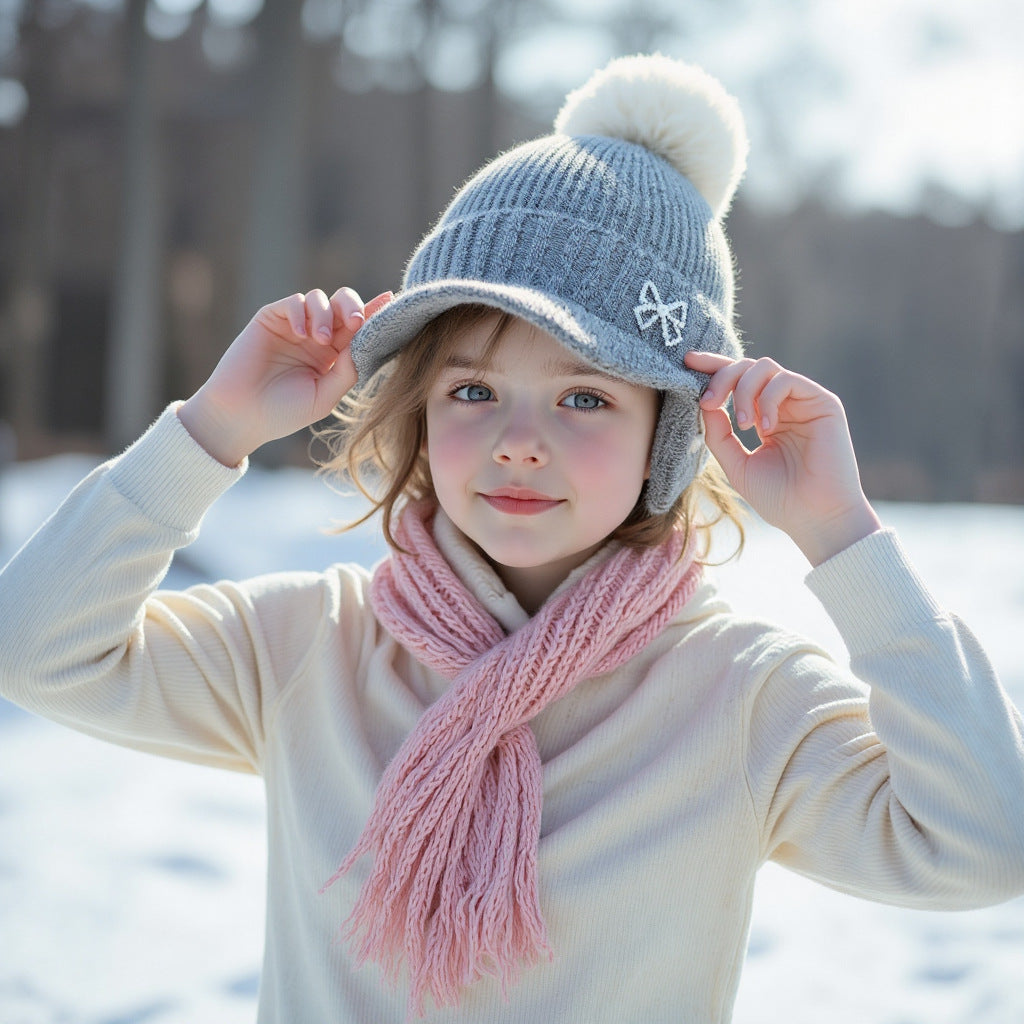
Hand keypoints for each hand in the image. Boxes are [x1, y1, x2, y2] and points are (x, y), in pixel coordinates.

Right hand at [179, 288, 391, 465]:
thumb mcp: (324, 397)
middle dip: (352, 306)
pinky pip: (292, 302)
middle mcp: (315, 337)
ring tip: (319, 340)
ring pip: (318, 299)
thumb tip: (365, 343)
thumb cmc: (283, 413)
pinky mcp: (269, 319)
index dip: (374, 313)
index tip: (390, 300)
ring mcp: (293, 326)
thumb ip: (347, 371)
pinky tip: (301, 332)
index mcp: (333, 356)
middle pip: (341, 305)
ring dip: (324, 314)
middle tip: (355, 321)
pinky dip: (300, 311)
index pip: (357, 329)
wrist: (242, 416)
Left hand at [684, 352, 880, 565]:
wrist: (814, 519)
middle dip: (722, 377)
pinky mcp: (823, 403)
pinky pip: (787, 380)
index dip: (713, 367)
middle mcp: (784, 405)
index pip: (737, 381)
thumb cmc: (779, 497)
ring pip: (765, 367)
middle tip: (708, 401)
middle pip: (747, 367)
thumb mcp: (736, 464)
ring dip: (743, 389)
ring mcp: (804, 402)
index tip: (687, 361)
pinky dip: (767, 399)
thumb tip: (703, 403)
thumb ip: (718, 434)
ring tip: (742, 425)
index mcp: (764, 417)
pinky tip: (764, 428)